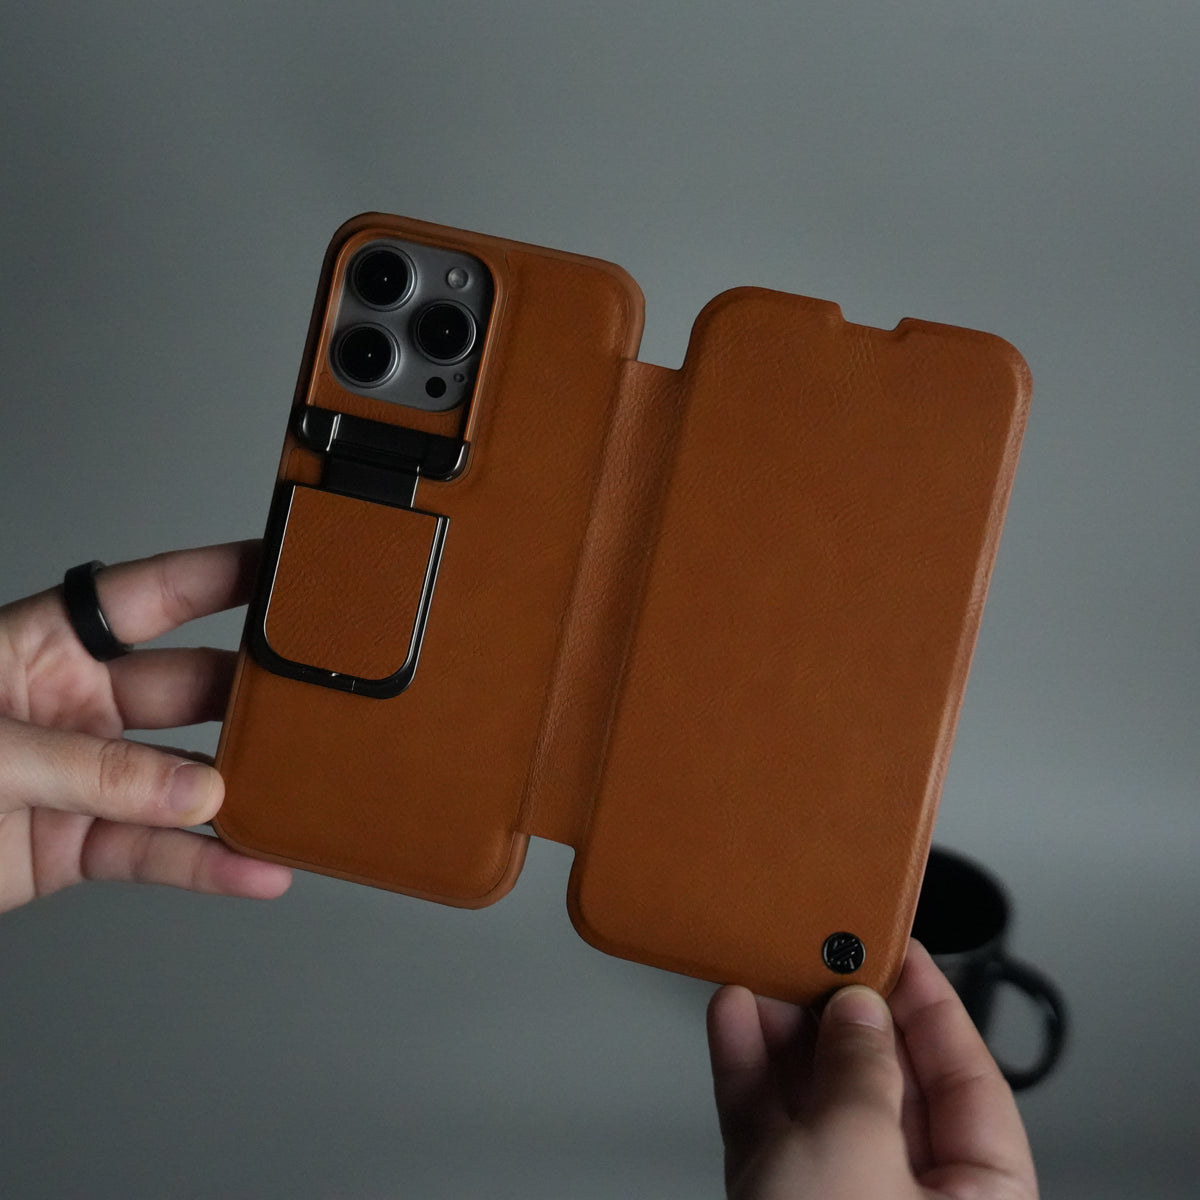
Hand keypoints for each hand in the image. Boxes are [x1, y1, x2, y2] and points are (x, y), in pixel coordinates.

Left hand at [0, 541, 291, 914]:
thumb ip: (87, 769)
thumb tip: (192, 790)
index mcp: (43, 647)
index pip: (151, 597)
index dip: (220, 576)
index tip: (285, 568)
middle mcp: (74, 706)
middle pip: (186, 688)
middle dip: (247, 692)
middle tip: (308, 696)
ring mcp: (82, 778)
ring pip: (182, 778)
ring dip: (238, 790)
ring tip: (293, 792)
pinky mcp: (77, 846)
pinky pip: (156, 853)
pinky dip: (207, 867)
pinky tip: (252, 869)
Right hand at [707, 940, 1037, 1199]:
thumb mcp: (859, 1162)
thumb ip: (862, 1076)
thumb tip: (858, 1012)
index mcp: (980, 1199)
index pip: (966, 1077)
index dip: (930, 1003)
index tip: (897, 943)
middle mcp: (911, 1198)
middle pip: (882, 1078)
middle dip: (841, 1010)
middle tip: (814, 948)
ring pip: (814, 1094)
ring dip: (782, 1029)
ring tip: (762, 970)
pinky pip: (765, 1121)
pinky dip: (746, 1067)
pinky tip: (734, 1019)